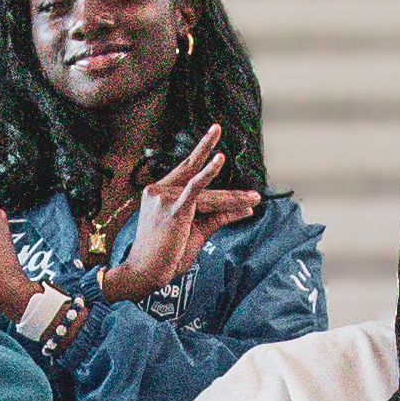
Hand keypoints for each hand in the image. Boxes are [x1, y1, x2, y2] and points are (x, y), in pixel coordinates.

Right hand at [98, 127, 259, 302]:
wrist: (145, 273)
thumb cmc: (166, 256)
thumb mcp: (196, 233)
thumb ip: (218, 217)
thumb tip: (244, 209)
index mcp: (159, 194)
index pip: (188, 179)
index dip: (207, 172)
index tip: (222, 164)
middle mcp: (158, 191)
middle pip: (194, 175)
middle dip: (207, 151)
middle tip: (217, 127)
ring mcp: (164, 198)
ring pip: (205, 192)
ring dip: (233, 200)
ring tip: (254, 196)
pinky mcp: (173, 208)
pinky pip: (197, 191)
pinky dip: (209, 175)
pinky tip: (219, 159)